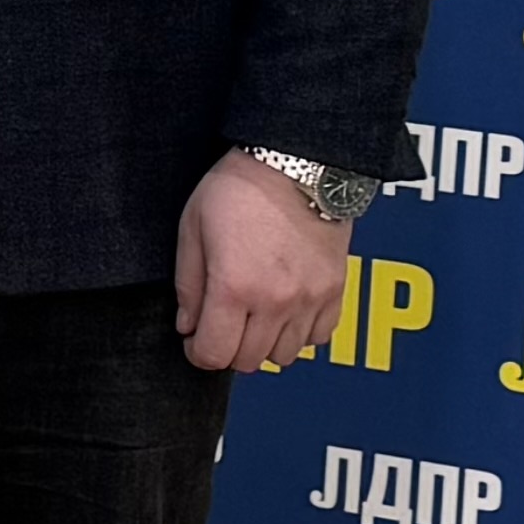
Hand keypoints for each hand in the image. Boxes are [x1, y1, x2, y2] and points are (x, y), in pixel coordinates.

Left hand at [173, 152, 350, 373]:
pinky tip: (285, 312)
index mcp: (234, 287)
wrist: (296, 161)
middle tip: (222, 325)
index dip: (198, 353)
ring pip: (285, 356)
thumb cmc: (239, 189)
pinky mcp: (335, 291)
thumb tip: (188, 326)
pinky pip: (319, 338)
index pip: (214, 355)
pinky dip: (300, 334)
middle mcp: (275, 302)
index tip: (196, 341)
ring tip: (254, 317)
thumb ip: (188, 285)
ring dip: (265, 344)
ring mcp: (309, 299)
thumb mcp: (193, 228)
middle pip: (248, 361)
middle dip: (228, 349)